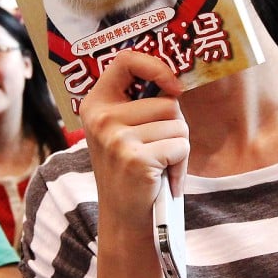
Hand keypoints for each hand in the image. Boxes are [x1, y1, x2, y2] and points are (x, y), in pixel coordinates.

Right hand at [79, 50, 188, 235]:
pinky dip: (181, 164)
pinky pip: (181, 146)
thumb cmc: (131, 169)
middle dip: (175, 126)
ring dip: (179, 147)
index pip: (126, 60)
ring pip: (178, 125)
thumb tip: (177, 81)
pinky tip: (163, 178)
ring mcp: (116, 138)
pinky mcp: (135, 158)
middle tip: (159, 151)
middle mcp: (101, 117)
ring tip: (159, 165)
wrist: (123, 217)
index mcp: (96, 103)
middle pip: (167, 102)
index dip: (155, 65)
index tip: (173, 85)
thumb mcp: (123, 129)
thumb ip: (140, 103)